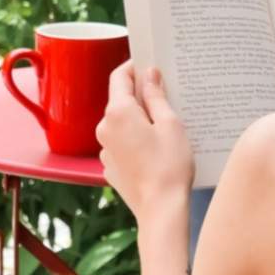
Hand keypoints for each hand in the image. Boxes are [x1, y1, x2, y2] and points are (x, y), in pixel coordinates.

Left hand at [95, 61, 192, 228]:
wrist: (160, 210)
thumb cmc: (169, 166)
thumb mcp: (170, 124)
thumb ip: (156, 96)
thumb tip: (149, 74)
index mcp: (118, 112)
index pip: (119, 77)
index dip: (134, 67)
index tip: (149, 64)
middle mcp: (105, 128)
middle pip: (120, 101)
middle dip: (140, 95)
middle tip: (166, 95)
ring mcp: (106, 150)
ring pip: (121, 124)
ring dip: (139, 119)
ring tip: (165, 126)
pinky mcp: (111, 167)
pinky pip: (122, 144)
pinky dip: (136, 139)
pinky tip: (156, 148)